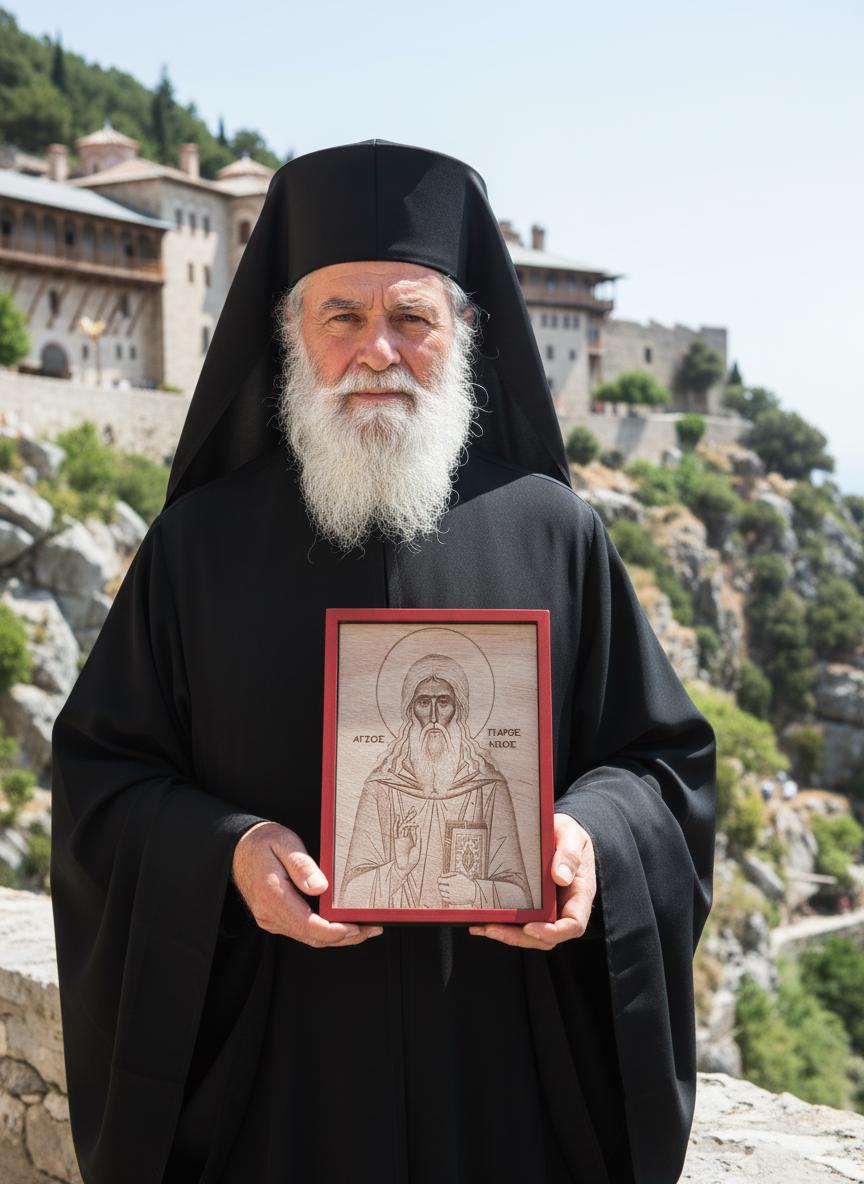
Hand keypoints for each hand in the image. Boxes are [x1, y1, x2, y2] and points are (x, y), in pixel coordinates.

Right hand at [231, 821, 381, 947]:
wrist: (238, 849)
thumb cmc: (263, 843)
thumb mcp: (285, 843)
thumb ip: (302, 866)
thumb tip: (320, 887)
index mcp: (272, 896)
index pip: (308, 925)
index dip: (335, 931)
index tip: (356, 927)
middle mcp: (269, 913)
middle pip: (311, 937)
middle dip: (344, 937)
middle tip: (371, 929)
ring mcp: (270, 919)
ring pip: (308, 938)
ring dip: (336, 937)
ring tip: (363, 929)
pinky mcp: (273, 918)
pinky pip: (301, 931)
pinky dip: (323, 932)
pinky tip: (340, 924)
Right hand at [393, 809, 420, 872]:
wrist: (404, 868)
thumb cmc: (412, 861)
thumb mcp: (418, 849)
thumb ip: (418, 838)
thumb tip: (419, 827)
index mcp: (414, 840)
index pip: (415, 829)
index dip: (416, 823)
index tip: (418, 818)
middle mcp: (407, 838)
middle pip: (409, 825)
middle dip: (410, 817)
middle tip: (413, 809)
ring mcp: (402, 838)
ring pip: (403, 826)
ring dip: (406, 819)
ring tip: (408, 811)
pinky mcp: (397, 840)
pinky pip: (396, 830)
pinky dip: (397, 824)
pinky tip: (398, 818)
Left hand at [439, 872, 477, 906]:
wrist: (473, 892)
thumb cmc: (466, 881)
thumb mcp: (459, 874)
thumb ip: (449, 874)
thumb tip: (441, 875)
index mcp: (452, 881)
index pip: (439, 880)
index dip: (439, 879)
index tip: (441, 879)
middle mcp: (451, 889)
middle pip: (440, 887)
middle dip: (441, 885)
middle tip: (445, 884)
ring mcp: (451, 896)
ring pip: (442, 893)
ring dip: (443, 890)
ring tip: (448, 889)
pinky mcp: (452, 901)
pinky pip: (444, 899)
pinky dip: (445, 896)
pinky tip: (449, 893)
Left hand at [468, 812, 596, 950]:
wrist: (559, 832)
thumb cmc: (569, 835)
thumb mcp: (572, 836)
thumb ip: (569, 854)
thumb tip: (560, 877)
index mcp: (580, 894)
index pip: (574, 924)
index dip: (553, 932)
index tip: (530, 927)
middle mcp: (564, 907)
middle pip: (547, 937)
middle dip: (519, 937)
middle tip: (493, 928)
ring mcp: (548, 910)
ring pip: (530, 934)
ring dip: (506, 934)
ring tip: (481, 927)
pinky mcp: (532, 906)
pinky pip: (519, 923)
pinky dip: (501, 924)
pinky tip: (480, 922)